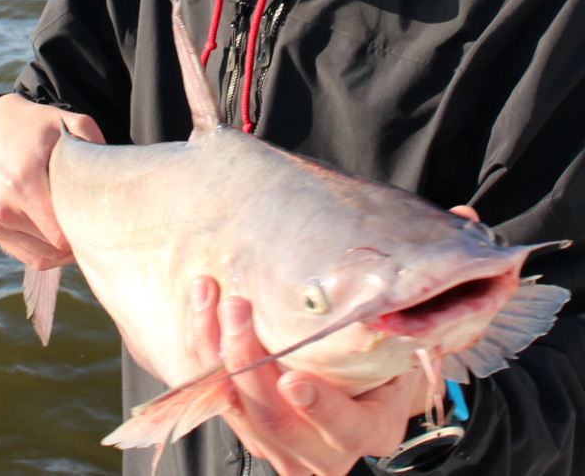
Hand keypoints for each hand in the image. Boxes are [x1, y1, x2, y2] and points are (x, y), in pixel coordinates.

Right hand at [0, 93, 104, 268]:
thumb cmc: (42, 127)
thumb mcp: (74, 125)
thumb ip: (96, 150)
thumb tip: (114, 186)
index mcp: (23, 181)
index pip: (60, 233)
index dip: (86, 232)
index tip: (102, 221)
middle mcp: (2, 206)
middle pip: (55, 247)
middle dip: (79, 240)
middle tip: (98, 225)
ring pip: (44, 256)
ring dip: (66, 250)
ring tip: (82, 229)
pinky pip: (30, 256)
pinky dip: (51, 252)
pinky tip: (66, 236)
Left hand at [185, 206, 478, 474]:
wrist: (353, 388)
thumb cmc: (386, 356)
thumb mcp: (414, 332)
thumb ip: (438, 280)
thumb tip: (466, 222)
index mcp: (373, 425)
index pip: (348, 428)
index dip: (321, 409)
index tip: (294, 378)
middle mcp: (323, 445)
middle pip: (277, 421)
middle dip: (250, 364)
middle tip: (236, 308)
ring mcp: (280, 441)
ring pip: (237, 409)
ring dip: (216, 350)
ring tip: (210, 292)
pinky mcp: (246, 423)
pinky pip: (213, 394)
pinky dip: (200, 351)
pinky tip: (200, 306)